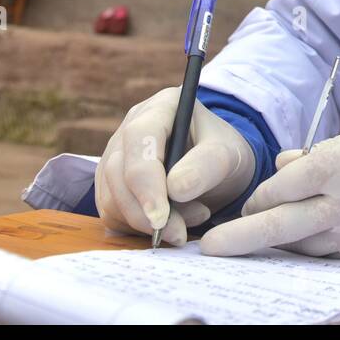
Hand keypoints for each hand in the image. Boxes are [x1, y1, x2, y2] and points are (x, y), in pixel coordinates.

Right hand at [94, 87, 256, 246]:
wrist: (217, 169)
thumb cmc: (224, 154)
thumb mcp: (229, 155)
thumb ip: (207, 166)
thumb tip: (175, 189)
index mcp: (162, 107)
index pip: (140, 138)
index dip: (146, 180)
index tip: (161, 217)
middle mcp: (131, 127)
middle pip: (119, 172)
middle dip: (147, 211)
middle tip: (180, 233)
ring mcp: (116, 155)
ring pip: (111, 197)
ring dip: (145, 222)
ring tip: (188, 221)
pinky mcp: (111, 184)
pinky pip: (112, 213)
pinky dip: (138, 228)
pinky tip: (170, 224)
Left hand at [200, 112, 339, 259]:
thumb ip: (320, 154)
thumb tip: (285, 167)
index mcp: (338, 164)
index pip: (278, 188)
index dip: (259, 197)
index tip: (250, 202)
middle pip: (277, 226)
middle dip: (239, 238)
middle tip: (209, 249)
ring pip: (303, 246)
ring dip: (277, 246)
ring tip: (253, 247)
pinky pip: (333, 256)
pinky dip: (314, 251)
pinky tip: (302, 248)